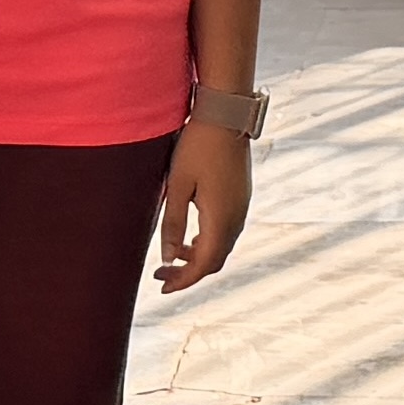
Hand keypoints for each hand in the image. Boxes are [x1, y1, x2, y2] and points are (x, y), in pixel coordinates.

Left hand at [155, 121, 250, 292]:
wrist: (226, 116)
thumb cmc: (197, 147)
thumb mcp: (177, 186)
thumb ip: (172, 224)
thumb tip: (168, 259)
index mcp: (220, 219)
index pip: (203, 265)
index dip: (183, 280)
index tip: (162, 287)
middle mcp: (236, 219)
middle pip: (215, 261)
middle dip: (188, 273)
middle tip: (161, 275)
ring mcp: (242, 208)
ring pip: (221, 247)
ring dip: (198, 258)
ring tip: (172, 258)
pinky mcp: (241, 199)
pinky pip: (226, 233)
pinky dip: (207, 243)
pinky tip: (190, 238)